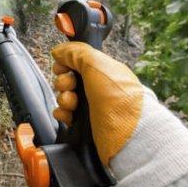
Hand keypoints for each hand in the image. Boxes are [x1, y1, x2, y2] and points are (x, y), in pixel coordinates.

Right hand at [51, 41, 143, 165]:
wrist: (129, 135)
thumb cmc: (118, 97)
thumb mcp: (96, 65)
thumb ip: (75, 53)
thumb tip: (58, 51)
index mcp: (102, 70)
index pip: (76, 62)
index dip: (65, 63)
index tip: (62, 67)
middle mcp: (96, 87)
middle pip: (68, 79)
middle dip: (63, 82)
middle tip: (69, 86)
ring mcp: (91, 106)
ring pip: (65, 97)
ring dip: (63, 99)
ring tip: (72, 104)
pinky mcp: (85, 124)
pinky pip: (65, 115)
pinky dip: (62, 114)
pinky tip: (67, 115)